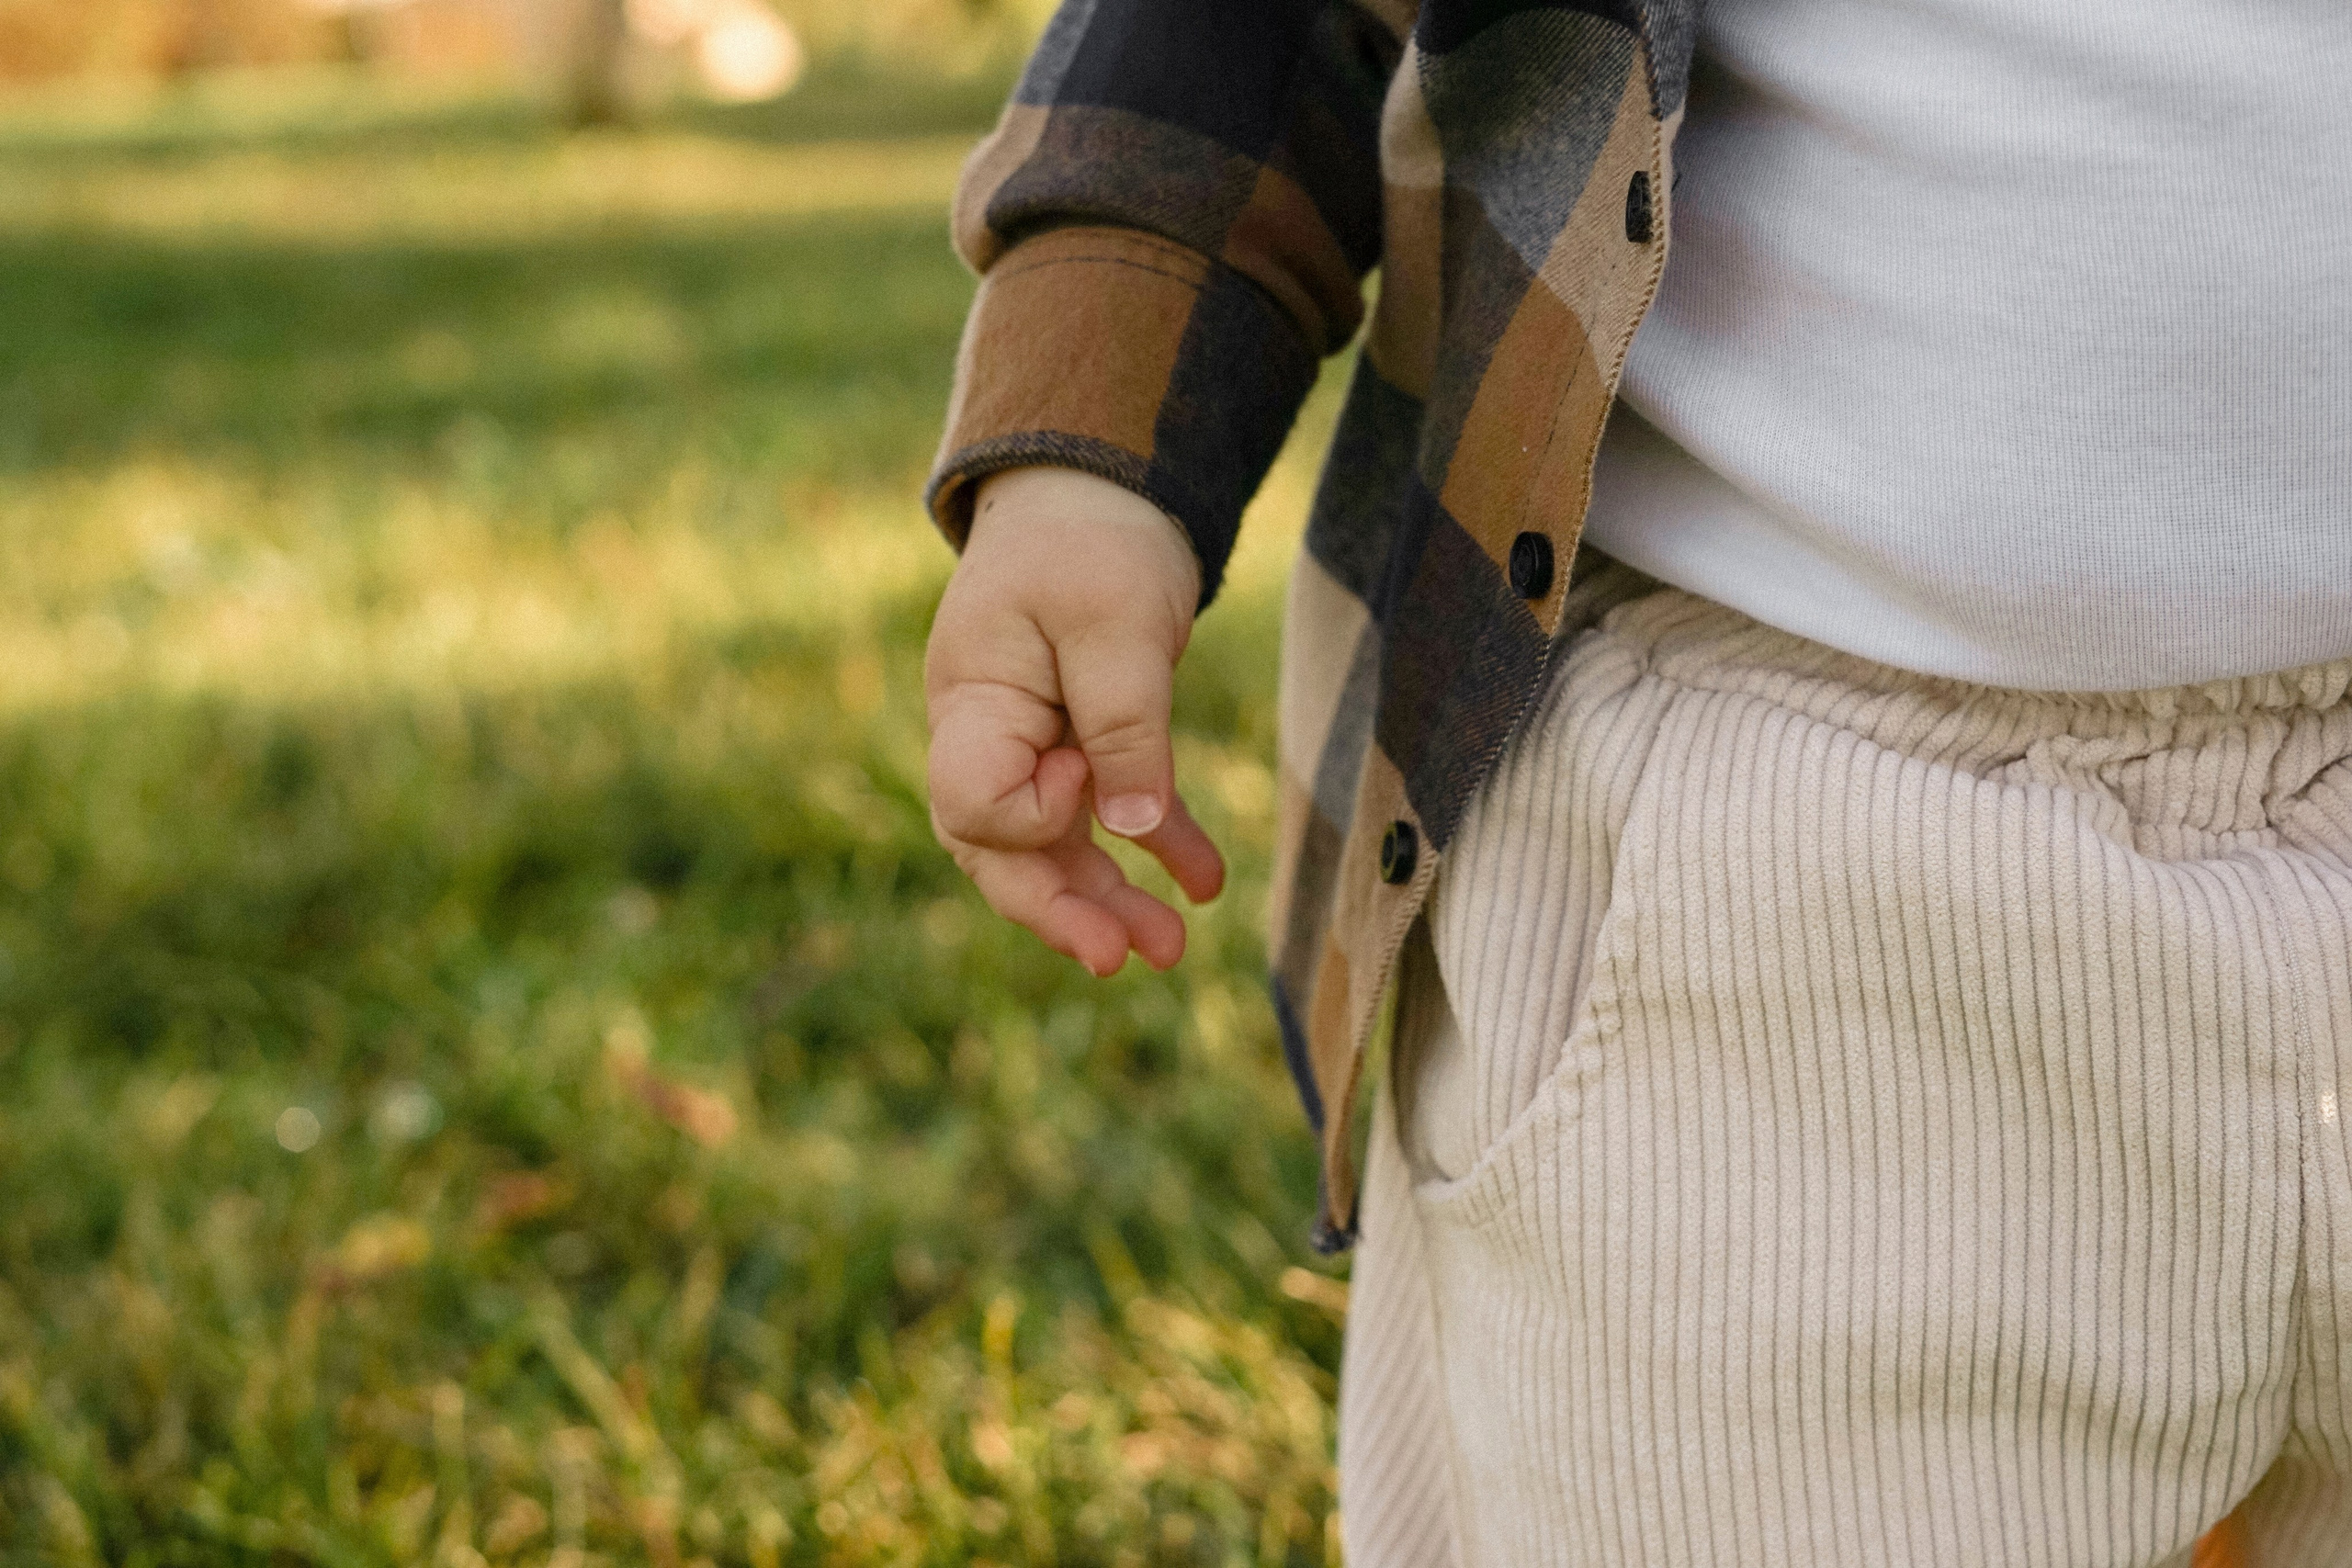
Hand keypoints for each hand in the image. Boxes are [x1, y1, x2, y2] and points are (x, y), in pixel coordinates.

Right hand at [924, 467, 1226, 975]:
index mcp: (971, 702)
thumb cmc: (1093, 542)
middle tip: (1121, 959)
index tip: (1088, 770)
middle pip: (1002, 852)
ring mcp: (1031, 746)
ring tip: (1172, 949)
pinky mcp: (1082, 743)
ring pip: (1057, 848)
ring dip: (1109, 899)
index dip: (1035, 813)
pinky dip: (1155, 847)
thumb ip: (1123, 722)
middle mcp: (988, 736)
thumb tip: (1132, 827)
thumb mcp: (1115, 621)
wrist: (1104, 488)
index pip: (974, 803)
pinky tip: (1204, 884)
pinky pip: (1111, 815)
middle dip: (1062, 910)